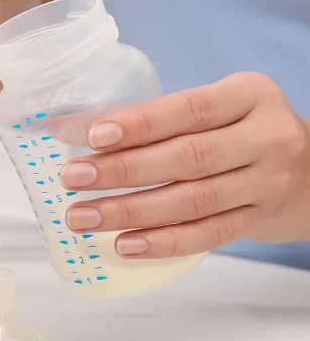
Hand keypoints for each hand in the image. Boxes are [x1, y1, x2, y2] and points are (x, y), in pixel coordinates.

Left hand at [59, 72, 309, 257]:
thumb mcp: (214, 107)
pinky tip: (124, 245)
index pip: (188, 109)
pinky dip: (163, 242)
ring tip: (83, 216)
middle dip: (123, 170)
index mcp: (248, 95)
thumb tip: (73, 127)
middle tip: (73, 178)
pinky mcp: (262, 220)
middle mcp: (266, 137)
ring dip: (131, 211)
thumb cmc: (240, 129)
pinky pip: (208, 235)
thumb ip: (155, 117)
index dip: (140, 123)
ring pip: (193, 201)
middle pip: (187, 157)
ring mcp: (268, 183)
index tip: (93, 136)